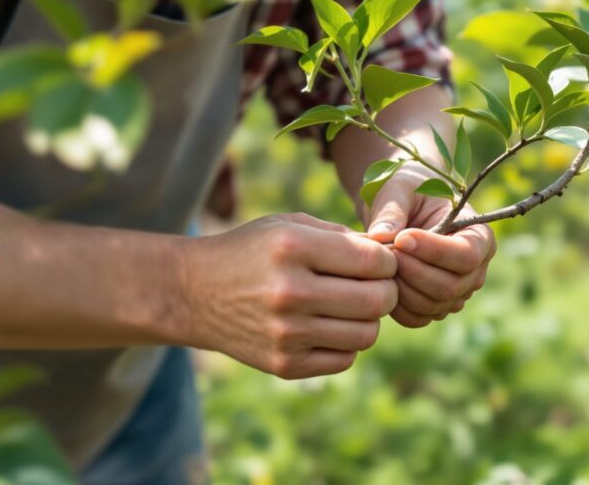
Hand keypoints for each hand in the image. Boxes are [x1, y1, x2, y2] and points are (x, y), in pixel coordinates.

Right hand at [179, 213, 396, 377]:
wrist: (194, 292)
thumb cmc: (252, 251)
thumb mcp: (290, 224)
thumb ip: (342, 236)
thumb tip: (394, 256)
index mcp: (293, 247)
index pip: (374, 260)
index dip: (387, 260)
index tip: (378, 260)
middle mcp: (290, 292)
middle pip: (377, 300)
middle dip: (386, 290)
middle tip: (374, 285)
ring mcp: (287, 333)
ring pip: (367, 333)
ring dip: (368, 319)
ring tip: (350, 304)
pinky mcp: (284, 364)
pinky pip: (345, 358)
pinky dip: (347, 343)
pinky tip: (330, 325)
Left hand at [364, 165, 495, 327]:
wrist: (401, 208)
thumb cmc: (408, 191)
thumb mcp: (400, 188)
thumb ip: (392, 209)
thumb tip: (379, 236)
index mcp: (480, 236)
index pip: (467, 255)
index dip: (434, 251)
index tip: (402, 238)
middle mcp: (476, 271)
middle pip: (450, 286)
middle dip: (412, 270)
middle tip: (385, 251)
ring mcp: (457, 294)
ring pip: (432, 306)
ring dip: (401, 287)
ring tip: (383, 261)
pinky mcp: (434, 308)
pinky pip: (416, 318)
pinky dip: (395, 304)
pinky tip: (383, 279)